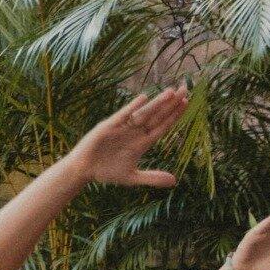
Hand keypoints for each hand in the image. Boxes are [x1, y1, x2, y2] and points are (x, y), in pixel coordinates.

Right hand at [69, 85, 188, 188]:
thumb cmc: (106, 172)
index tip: (187, 102)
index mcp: (142, 143)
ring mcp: (122, 128)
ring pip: (144, 113)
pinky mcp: (108, 126)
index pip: (163, 126)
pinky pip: (123, 115)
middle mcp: (135, 132)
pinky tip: (143, 98)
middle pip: (157, 116)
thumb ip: (152, 177)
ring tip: (171, 92)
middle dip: (171, 103)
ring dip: (157, 103)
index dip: (175, 115)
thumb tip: (174, 182)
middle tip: (185, 88)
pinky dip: (132, 107)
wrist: (83, 170)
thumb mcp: (132, 177)